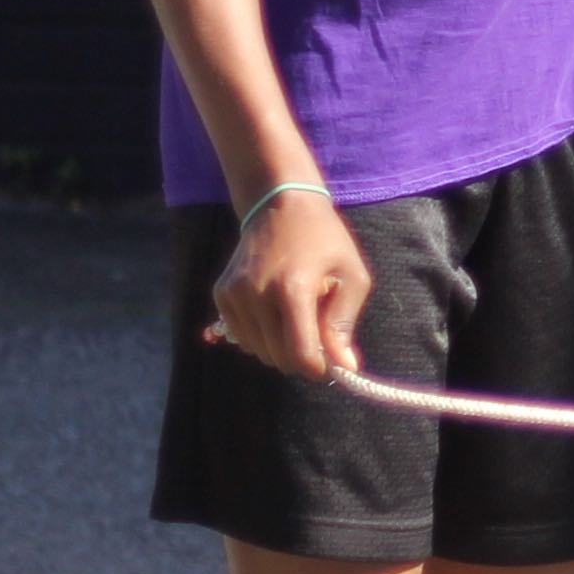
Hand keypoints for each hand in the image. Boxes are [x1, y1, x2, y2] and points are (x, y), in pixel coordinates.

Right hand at [211, 187, 372, 381]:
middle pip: (278, 356)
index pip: (298, 353)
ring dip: (280, 345)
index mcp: (291, 290)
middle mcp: (255, 294)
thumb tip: (344, 366)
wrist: (281, 206)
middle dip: (301, 355)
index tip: (330, 362)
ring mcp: (233, 295)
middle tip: (317, 331)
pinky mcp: (221, 295)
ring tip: (296, 313)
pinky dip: (261, 334)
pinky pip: (242, 336)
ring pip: (258, 350)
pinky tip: (275, 310)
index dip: (316, 367)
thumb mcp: (352, 276)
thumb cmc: (325, 240)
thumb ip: (344, 323)